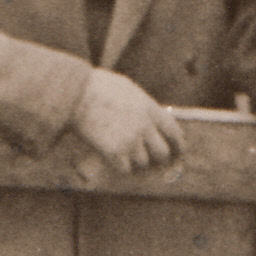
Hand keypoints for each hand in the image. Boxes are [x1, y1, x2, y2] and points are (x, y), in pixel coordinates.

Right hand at [68, 66, 185, 175]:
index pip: (173, 130)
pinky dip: (120, 167)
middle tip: (153, 160)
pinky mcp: (114, 151)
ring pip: (143, 162)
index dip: (179, 143)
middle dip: (159, 158)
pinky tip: (113, 160)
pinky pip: (125, 169)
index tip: (179, 151)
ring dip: (135, 161)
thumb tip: (153, 116)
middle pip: (162, 152)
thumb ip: (143, 104)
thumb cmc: (97, 86)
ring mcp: (130, 140)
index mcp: (149, 108)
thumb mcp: (128, 89)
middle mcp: (144, 126)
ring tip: (125, 155)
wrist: (76, 93)